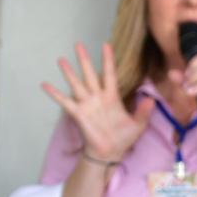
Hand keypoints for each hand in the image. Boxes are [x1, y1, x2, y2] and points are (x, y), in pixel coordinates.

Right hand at [40, 43, 151, 162]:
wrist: (110, 152)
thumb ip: (143, 112)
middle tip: (78, 44)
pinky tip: (44, 84)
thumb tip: (151, 99)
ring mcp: (87, 104)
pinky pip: (64, 101)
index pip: (110, 74)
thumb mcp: (137, 125)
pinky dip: (54, 93)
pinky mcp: (78, 113)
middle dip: (84, 59)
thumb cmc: (123, 138)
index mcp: (112, 97)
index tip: (106, 45)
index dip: (108, 60)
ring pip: (76, 84)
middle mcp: (97, 97)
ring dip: (69, 72)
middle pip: (90, 74)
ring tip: (61, 59)